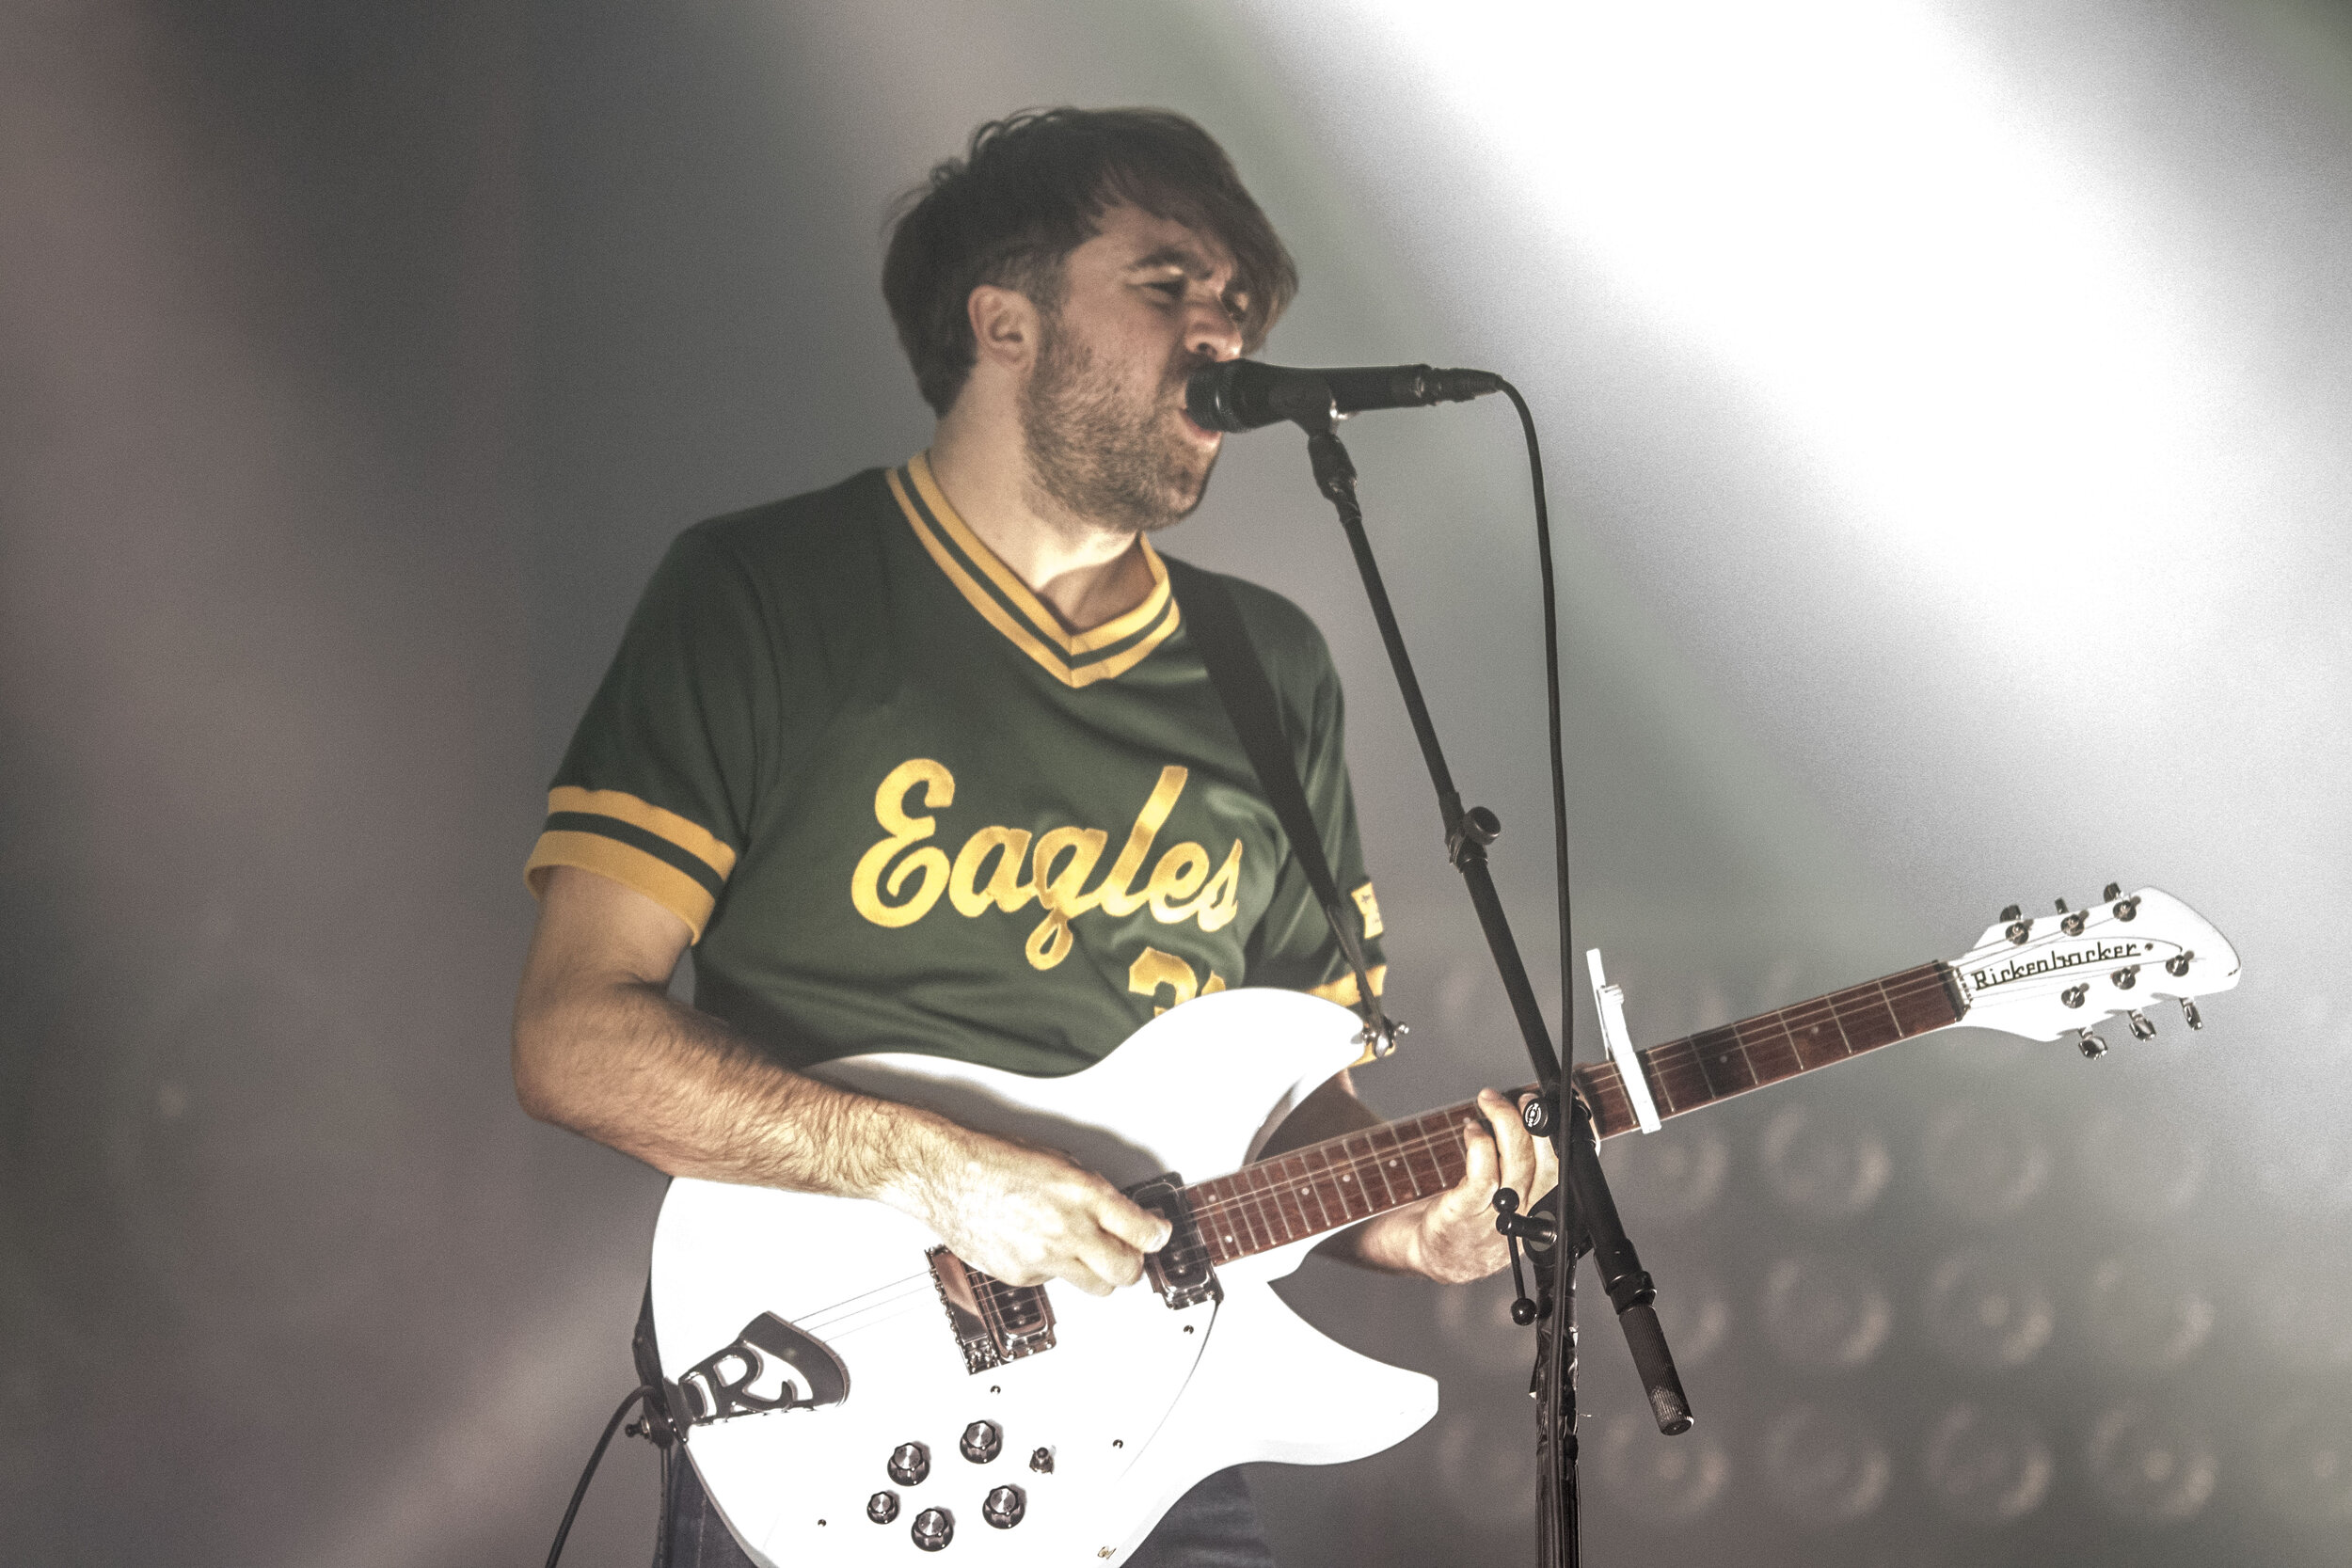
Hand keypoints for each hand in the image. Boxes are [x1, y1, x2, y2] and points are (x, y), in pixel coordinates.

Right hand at [896, 1118, 1171, 1297]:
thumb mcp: (1059, 1161)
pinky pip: (1055, 1283)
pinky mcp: (1022, 1276)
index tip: (1158, 1234)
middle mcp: (1069, 1229)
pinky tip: (1041, 1247)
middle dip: (1133, 1263)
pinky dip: (1056, 1269)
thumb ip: (1093, 1191)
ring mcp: (1045, 1258)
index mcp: (1084, 1194)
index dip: (1157, 1236)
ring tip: (1088, 1254)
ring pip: (1097, 1287)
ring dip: (1100, 1273)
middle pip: (1127, 1272)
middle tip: (1129, 1252)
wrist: (946, 1175)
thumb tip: (1119, 1212)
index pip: (1143, 1233)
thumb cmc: (995, 1159)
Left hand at [1362, 1088, 1560, 1283]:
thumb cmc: (1476, 1219)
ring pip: (1516, 1163)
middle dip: (1536, 1121)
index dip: (1566, 1136)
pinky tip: (1473, 1131)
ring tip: (1490, 1101)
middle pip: (1546, 1162)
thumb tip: (1533, 1114)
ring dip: (1505, 1122)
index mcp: (1544, 1212)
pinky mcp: (1465, 1215)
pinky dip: (1480, 1145)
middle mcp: (1527, 1217)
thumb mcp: (1513, 1200)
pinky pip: (1482, 1175)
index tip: (1556, 1106)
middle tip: (1524, 1098)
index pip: (1567, 1171)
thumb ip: (1528, 1169)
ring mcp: (1497, 1218)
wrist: (1436, 1254)